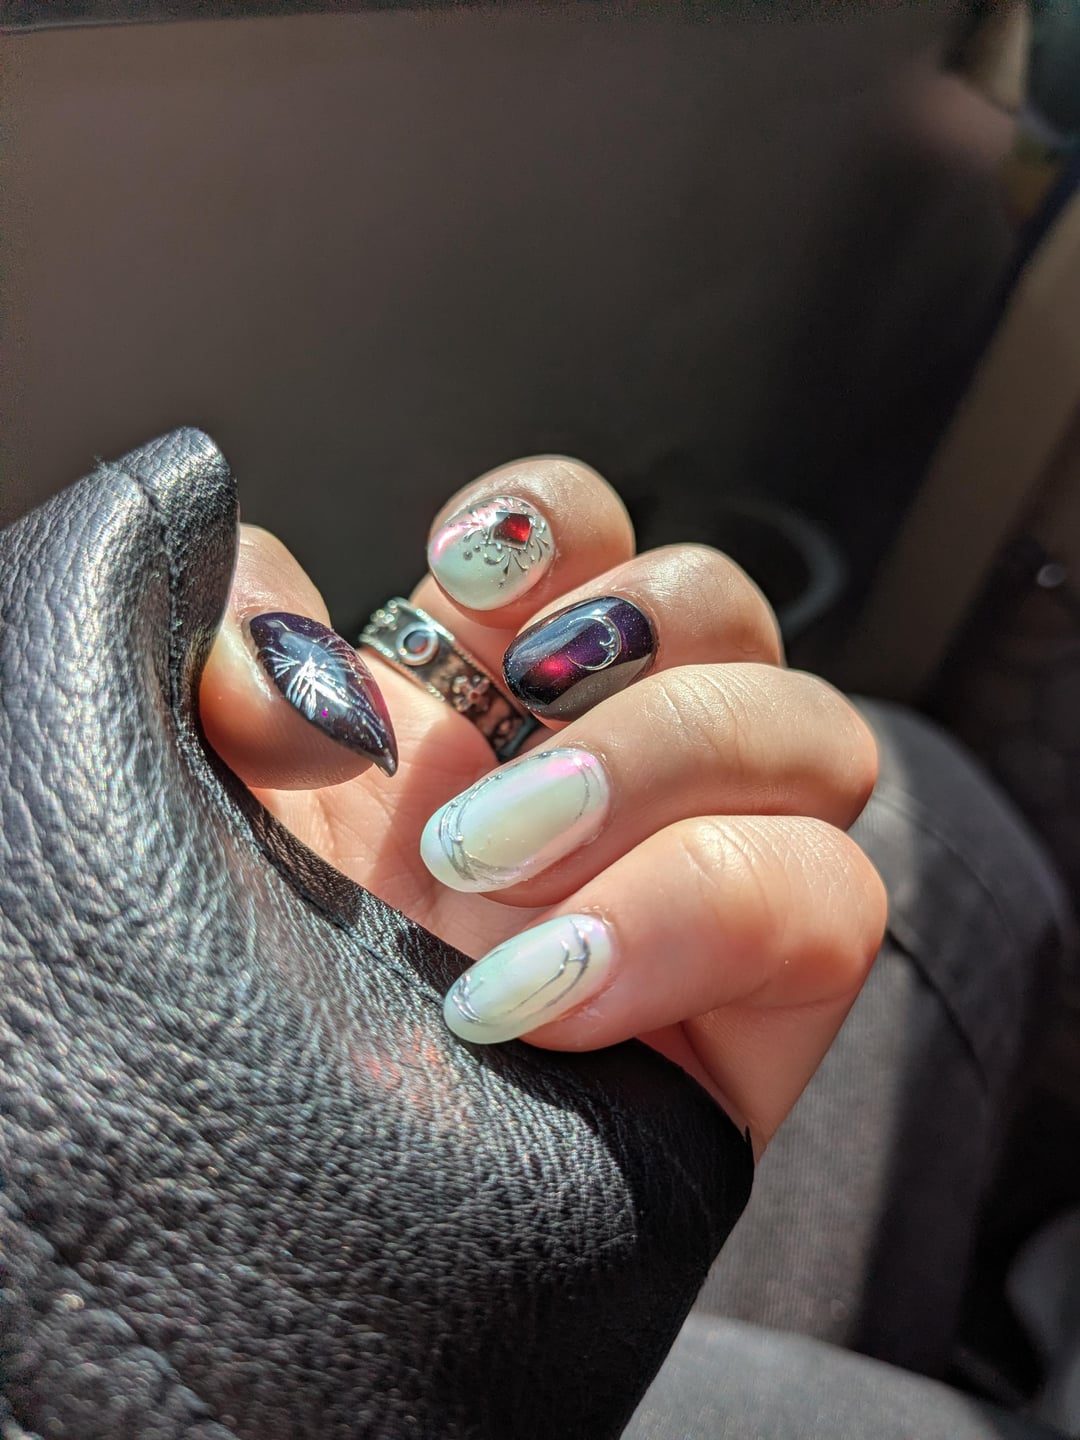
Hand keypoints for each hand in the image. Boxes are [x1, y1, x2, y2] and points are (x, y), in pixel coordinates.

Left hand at [199, 457, 884, 1155]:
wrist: (244, 1220)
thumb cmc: (201, 987)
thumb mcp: (170, 783)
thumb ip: (214, 641)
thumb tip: (294, 610)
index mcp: (479, 709)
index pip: (597, 542)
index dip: (559, 524)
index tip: (465, 578)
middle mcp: (599, 781)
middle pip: (733, 618)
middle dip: (626, 654)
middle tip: (473, 776)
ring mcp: (689, 887)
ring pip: (819, 741)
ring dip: (660, 773)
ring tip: (499, 878)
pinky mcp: (755, 1015)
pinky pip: (832, 903)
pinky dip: (699, 910)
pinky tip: (550, 991)